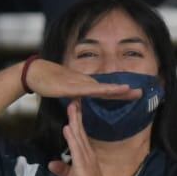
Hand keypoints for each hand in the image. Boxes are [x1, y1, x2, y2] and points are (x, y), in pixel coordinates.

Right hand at [21, 58, 140, 100]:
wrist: (35, 73)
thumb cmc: (50, 82)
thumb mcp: (67, 92)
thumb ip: (76, 96)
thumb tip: (82, 101)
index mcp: (86, 86)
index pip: (107, 92)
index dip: (121, 94)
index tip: (135, 95)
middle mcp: (85, 83)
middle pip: (108, 89)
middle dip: (124, 92)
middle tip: (141, 93)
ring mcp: (78, 84)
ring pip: (99, 88)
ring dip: (114, 89)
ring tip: (128, 90)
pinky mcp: (69, 87)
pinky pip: (85, 90)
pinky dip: (96, 91)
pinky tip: (103, 91)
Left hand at [48, 100, 107, 175]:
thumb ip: (62, 169)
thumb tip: (52, 163)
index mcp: (84, 153)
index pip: (78, 133)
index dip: (75, 120)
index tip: (73, 106)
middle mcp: (86, 152)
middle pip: (79, 130)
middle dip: (75, 114)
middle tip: (74, 98)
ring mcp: (85, 157)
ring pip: (78, 135)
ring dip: (74, 120)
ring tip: (72, 106)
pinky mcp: (83, 163)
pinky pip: (76, 148)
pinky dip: (72, 137)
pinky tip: (68, 128)